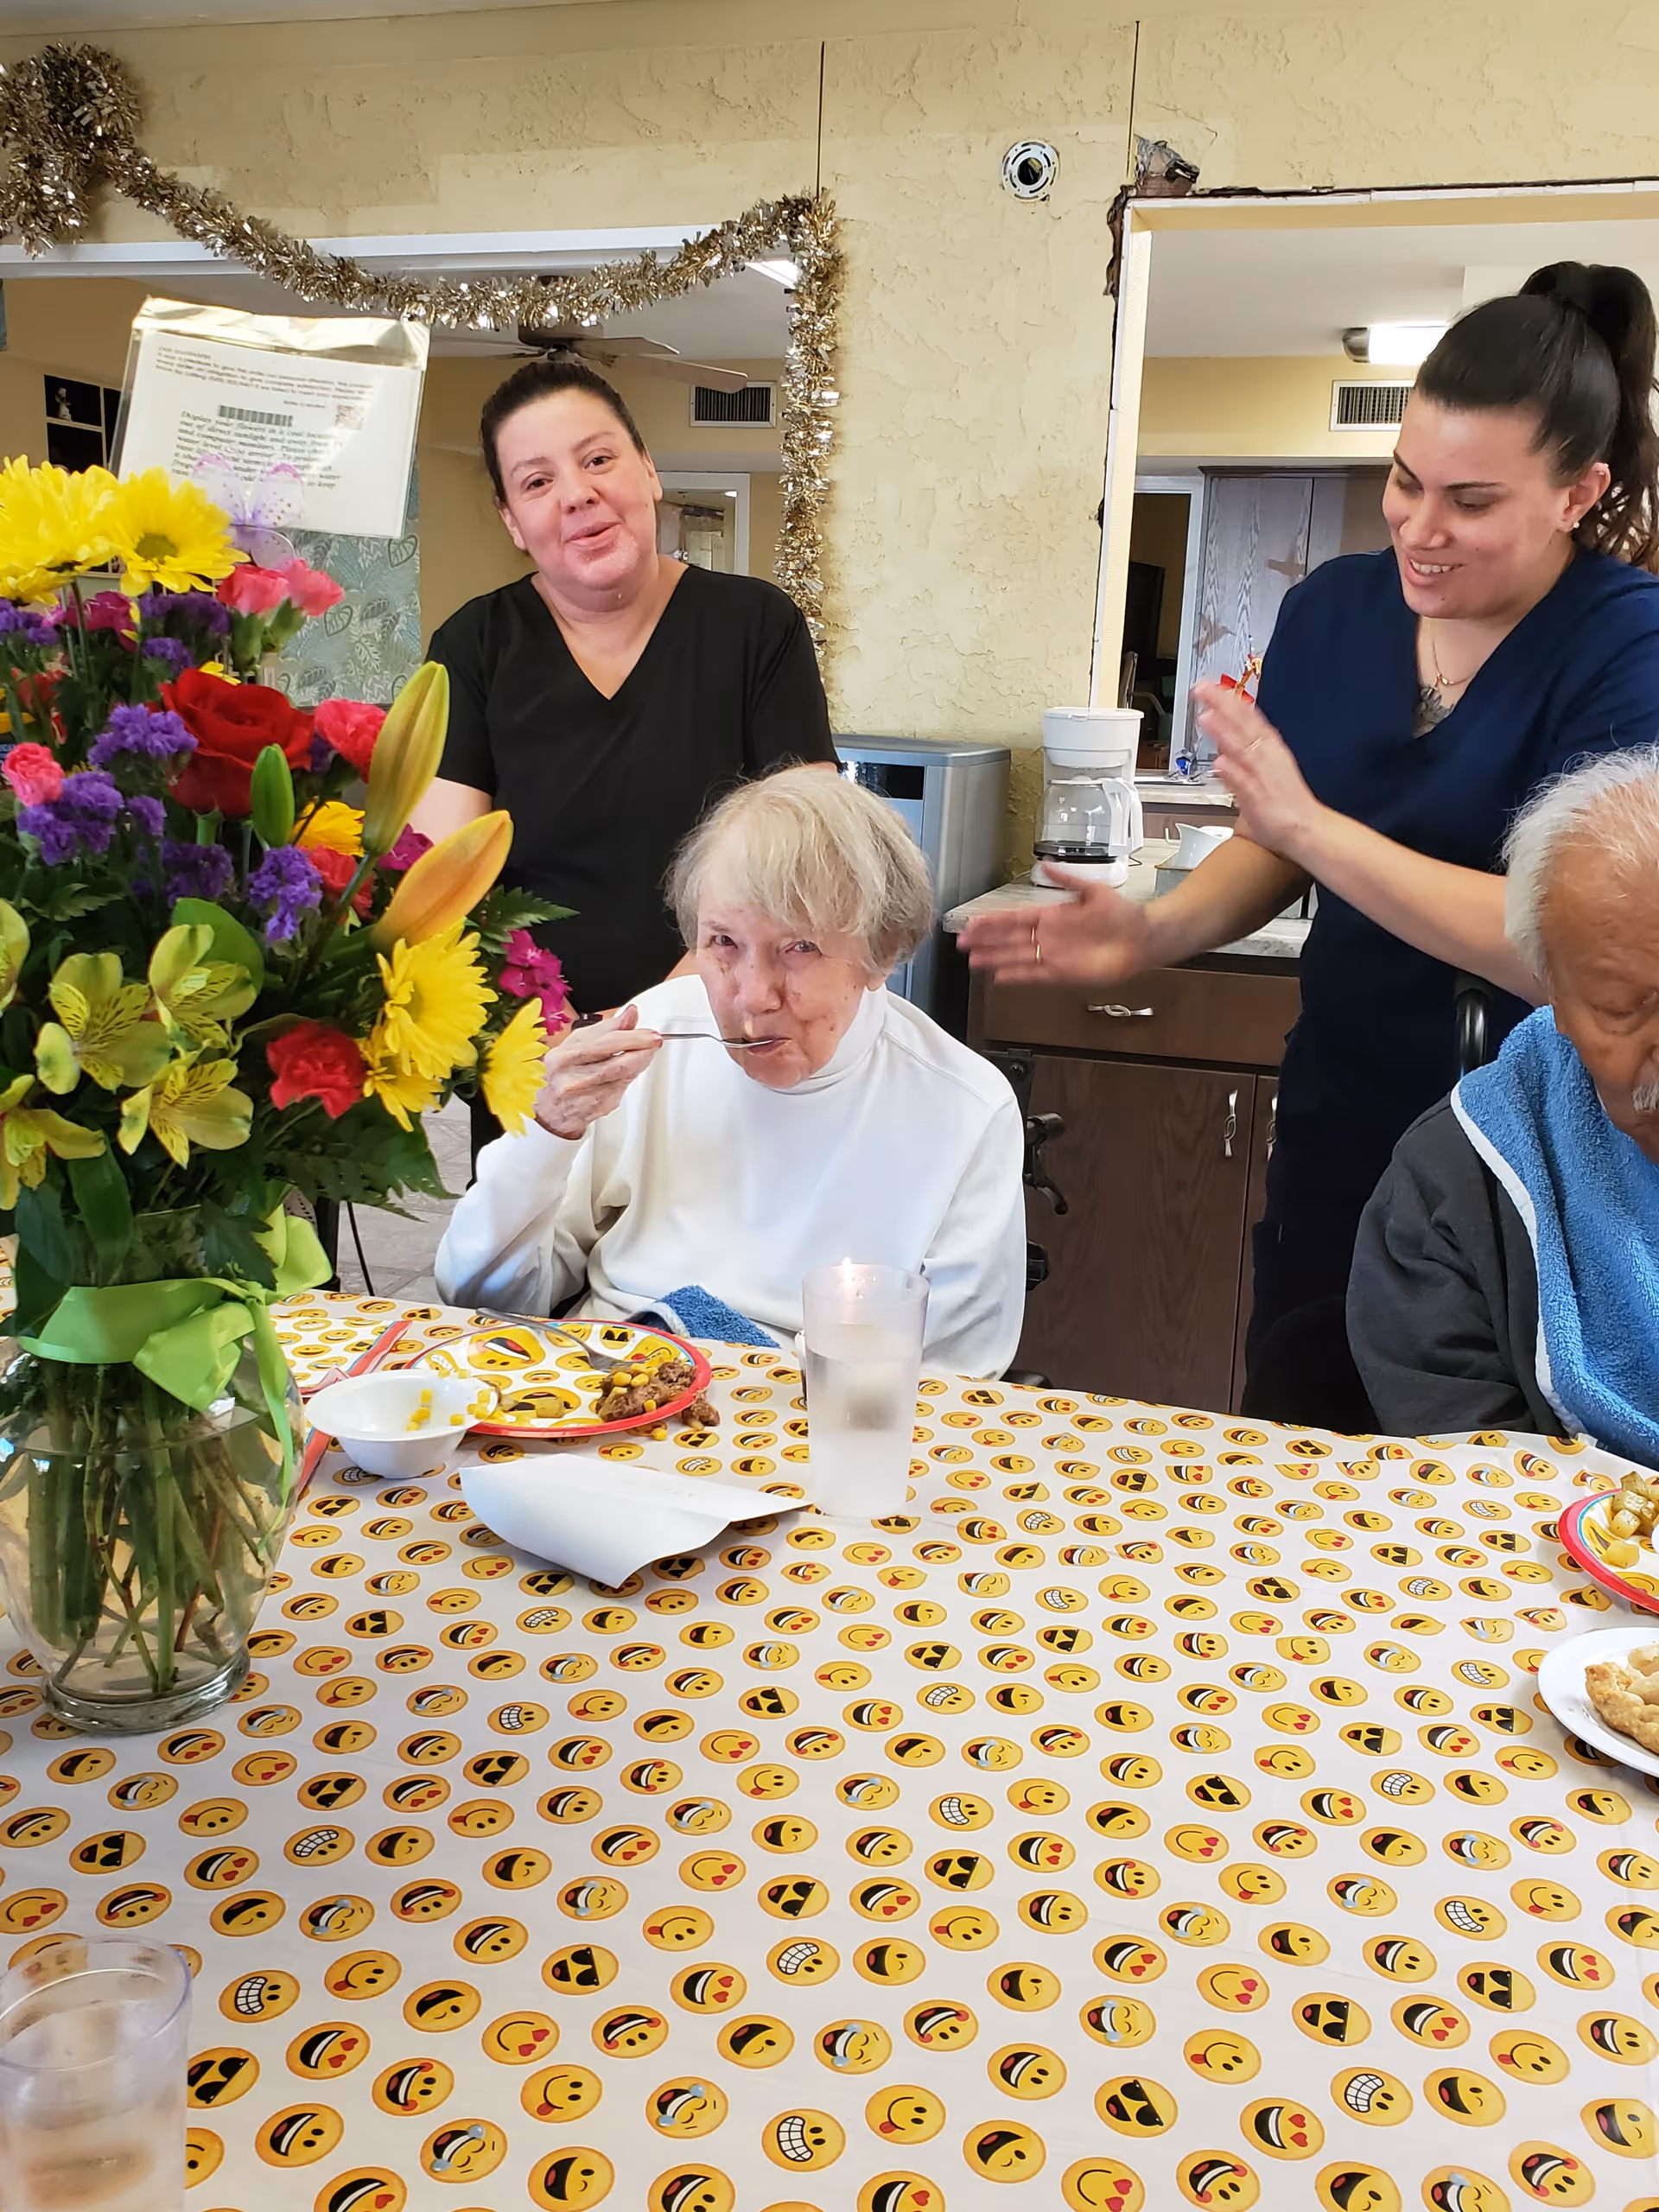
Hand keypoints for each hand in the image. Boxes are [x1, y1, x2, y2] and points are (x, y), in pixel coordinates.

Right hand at [532, 1004, 659, 1139]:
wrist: (549, 1108)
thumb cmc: (562, 1070)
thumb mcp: (577, 1043)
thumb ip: (606, 1028)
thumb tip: (630, 1013)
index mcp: (564, 1058)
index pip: (603, 1044)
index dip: (632, 1038)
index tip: (650, 1034)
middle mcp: (572, 1079)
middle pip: (616, 1064)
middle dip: (642, 1051)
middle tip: (654, 1042)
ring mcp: (585, 1098)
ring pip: (623, 1078)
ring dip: (640, 1063)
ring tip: (646, 1052)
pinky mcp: (597, 1109)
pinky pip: (621, 1090)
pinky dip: (630, 1078)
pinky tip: (630, 1070)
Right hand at [960, 865, 1153, 986]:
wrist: (1142, 938)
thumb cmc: (1122, 915)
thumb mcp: (1093, 890)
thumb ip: (1067, 880)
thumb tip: (1045, 864)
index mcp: (1053, 915)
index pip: (1015, 918)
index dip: (993, 922)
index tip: (974, 922)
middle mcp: (1050, 936)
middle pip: (1009, 939)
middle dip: (986, 941)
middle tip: (963, 942)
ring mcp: (1054, 955)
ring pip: (1017, 957)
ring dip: (995, 959)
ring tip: (974, 961)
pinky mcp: (1063, 973)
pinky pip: (1034, 975)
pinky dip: (1017, 976)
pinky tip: (1000, 976)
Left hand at [1194, 681, 1326, 860]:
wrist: (1306, 828)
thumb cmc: (1288, 803)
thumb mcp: (1264, 774)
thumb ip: (1240, 765)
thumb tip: (1221, 756)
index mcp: (1269, 749)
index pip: (1247, 718)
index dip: (1228, 701)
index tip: (1211, 687)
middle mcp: (1266, 757)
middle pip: (1243, 725)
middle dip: (1223, 705)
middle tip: (1203, 689)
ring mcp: (1262, 775)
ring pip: (1241, 748)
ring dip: (1224, 731)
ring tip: (1206, 716)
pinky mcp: (1259, 797)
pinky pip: (1244, 782)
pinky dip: (1232, 772)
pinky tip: (1219, 762)